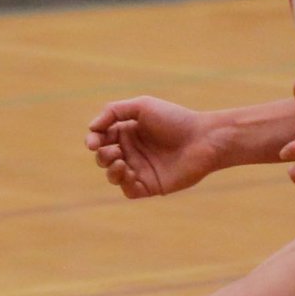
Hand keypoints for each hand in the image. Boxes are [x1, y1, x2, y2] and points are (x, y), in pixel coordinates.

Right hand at [85, 96, 217, 198]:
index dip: (93, 140)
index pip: (101, 138)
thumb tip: (91, 128)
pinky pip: (127, 190)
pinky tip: (129, 171)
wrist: (203, 139)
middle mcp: (133, 152)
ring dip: (109, 169)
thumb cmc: (175, 119)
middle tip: (114, 151)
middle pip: (103, 157)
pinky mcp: (150, 186)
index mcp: (129, 132)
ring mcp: (141, 170)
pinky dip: (122, 182)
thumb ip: (113, 111)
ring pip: (112, 175)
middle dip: (102, 155)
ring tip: (120, 162)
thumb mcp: (142, 106)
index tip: (93, 141)